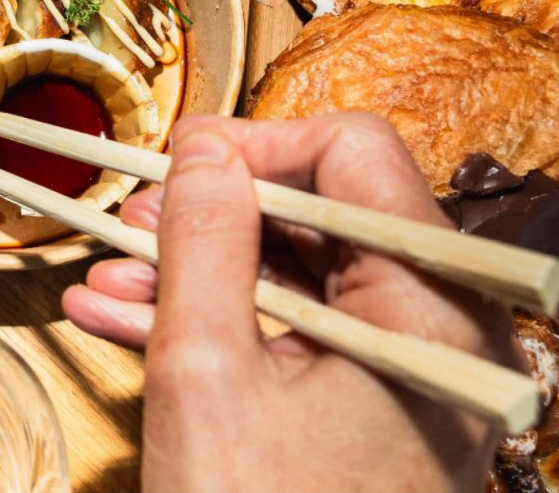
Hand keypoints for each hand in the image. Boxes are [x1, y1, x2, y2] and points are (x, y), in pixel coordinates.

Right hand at [63, 113, 518, 492]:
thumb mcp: (208, 374)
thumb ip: (207, 243)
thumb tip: (206, 148)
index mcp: (432, 311)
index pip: (355, 154)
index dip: (257, 143)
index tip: (179, 161)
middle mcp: (447, 335)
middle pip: (332, 214)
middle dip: (219, 213)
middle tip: (135, 219)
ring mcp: (419, 380)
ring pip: (308, 277)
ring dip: (207, 271)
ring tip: (111, 274)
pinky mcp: (386, 415)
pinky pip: (307, 337)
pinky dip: (227, 325)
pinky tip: (136, 319)